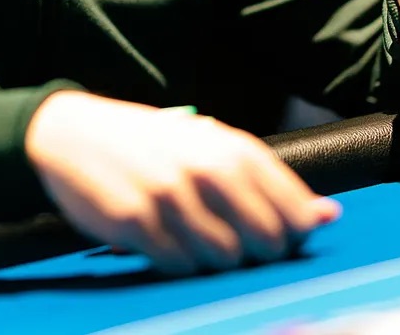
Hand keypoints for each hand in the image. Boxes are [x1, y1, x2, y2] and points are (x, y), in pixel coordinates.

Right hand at [25, 91, 338, 275]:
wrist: (70, 134)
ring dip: (215, 256)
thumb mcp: (206, 143)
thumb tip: (329, 215)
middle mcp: (203, 169)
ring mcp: (170, 197)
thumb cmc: (147, 141)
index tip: (291, 236)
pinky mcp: (138, 223)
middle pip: (265, 238)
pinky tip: (165, 238)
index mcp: (227, 146)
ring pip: (224, 257)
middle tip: (236, 238)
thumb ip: (265, 179)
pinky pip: (180, 265)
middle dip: (259, 248)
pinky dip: (178, 260)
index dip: (296, 228)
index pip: (290, 202)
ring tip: (191, 232)